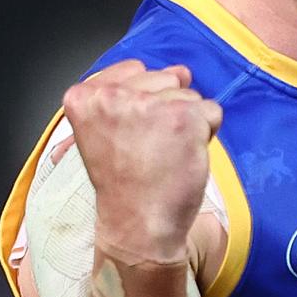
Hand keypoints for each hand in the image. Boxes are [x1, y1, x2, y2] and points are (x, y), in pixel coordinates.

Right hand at [61, 60, 222, 262]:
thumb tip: (181, 70)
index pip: (135, 70)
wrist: (137, 226)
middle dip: (166, 110)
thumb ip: (138, 91)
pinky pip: (211, 111)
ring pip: (189, 95)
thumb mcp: (111, 129)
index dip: (142, 102)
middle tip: (148, 148)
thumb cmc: (125, 182)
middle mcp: (113, 95)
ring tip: (164, 154)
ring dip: (186, 123)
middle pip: (165, 80)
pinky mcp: (185, 118)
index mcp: (85, 97)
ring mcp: (150, 105)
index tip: (130, 135)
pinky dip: (205, 134)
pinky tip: (183, 157)